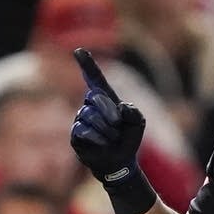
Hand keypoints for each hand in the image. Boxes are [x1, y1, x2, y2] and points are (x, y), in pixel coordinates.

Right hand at [69, 48, 145, 182]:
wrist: (120, 162)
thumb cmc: (127, 139)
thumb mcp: (138, 123)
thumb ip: (133, 111)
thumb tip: (120, 107)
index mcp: (105, 99)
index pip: (94, 78)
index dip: (87, 64)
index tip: (79, 51)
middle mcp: (90, 105)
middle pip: (95, 97)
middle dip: (110, 112)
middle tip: (117, 125)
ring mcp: (81, 119)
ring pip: (90, 115)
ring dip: (107, 130)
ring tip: (111, 139)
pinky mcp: (75, 134)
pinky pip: (84, 130)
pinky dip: (98, 138)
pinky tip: (103, 144)